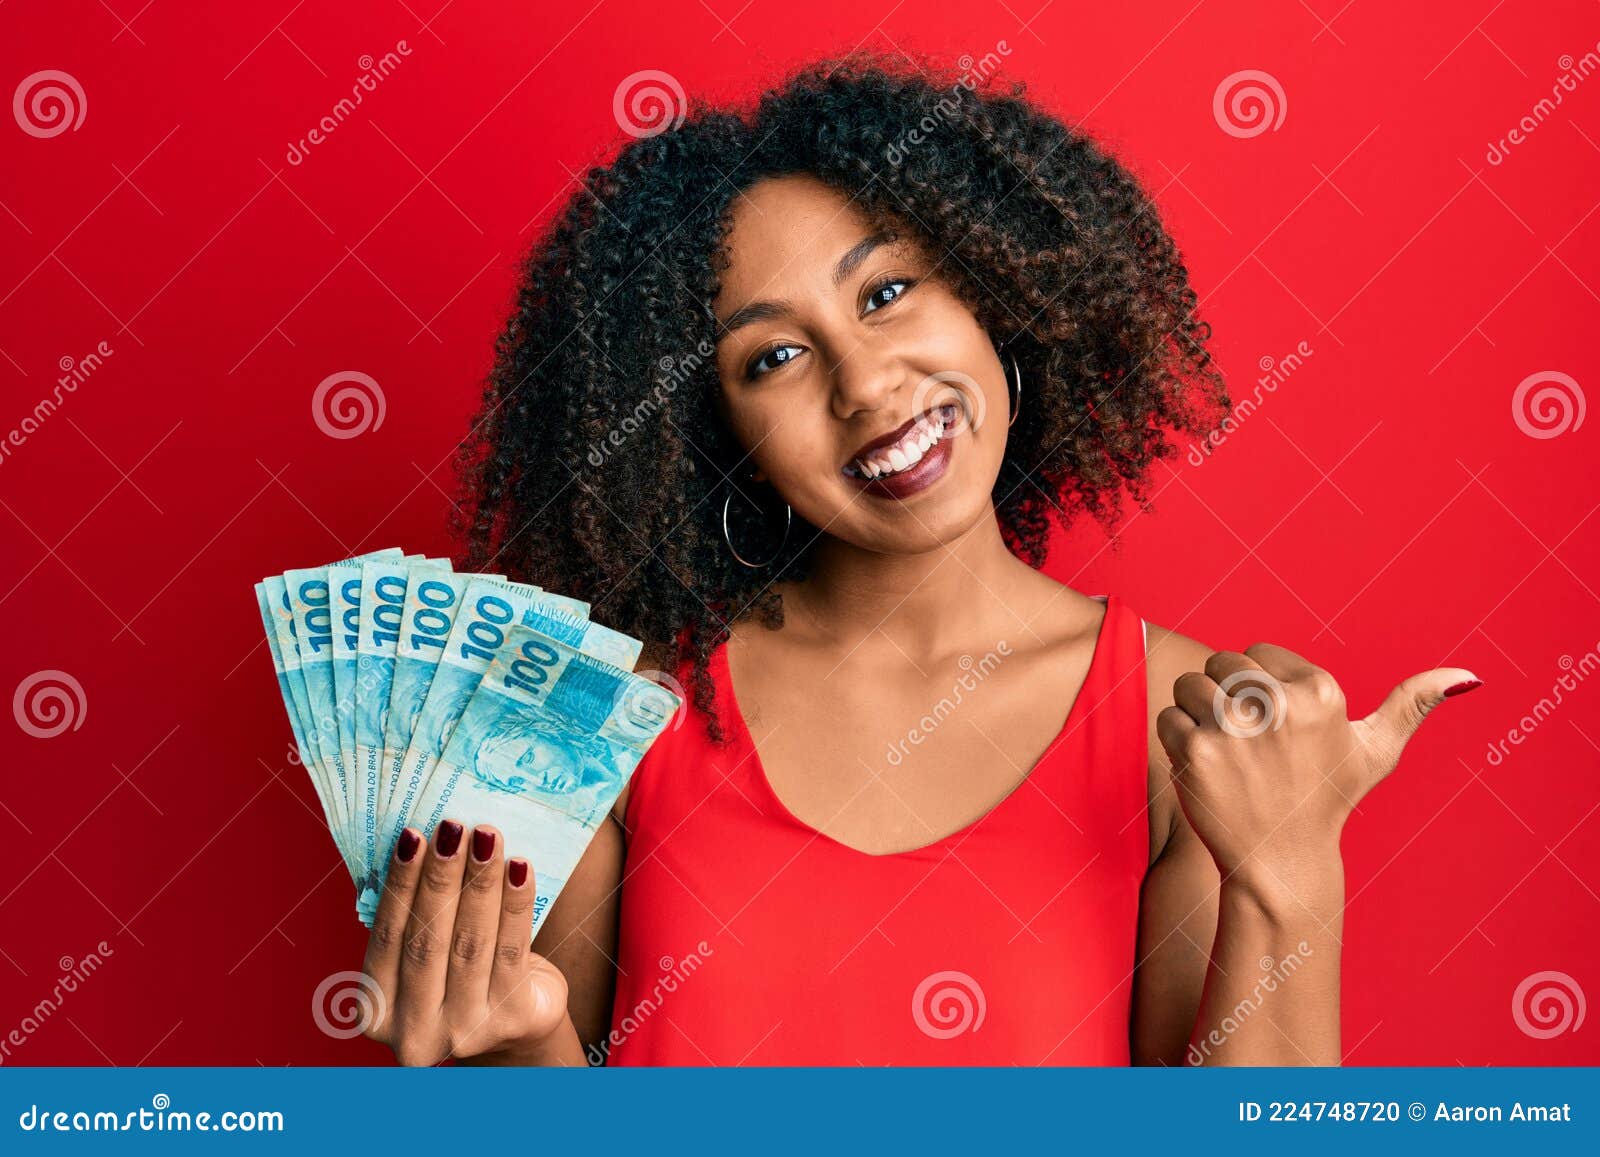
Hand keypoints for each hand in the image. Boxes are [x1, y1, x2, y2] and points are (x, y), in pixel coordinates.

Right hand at [360, 820, 569, 1065]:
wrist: (515, 1025)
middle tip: (451, 826)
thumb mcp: (423, 959)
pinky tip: (519, 867)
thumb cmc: (459, 976)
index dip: (400, 884)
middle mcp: (414, 1032)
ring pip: (471, 943)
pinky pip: (512, 950)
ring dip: (480, 882)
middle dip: (441, 877)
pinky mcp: (512, 1019)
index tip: (412, 835)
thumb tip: (424, 841)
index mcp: (376, 1012)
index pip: (386, 939)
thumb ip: (414, 918)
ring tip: (487, 836)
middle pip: (427, 940)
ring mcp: (465, 1031)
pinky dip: (516, 904)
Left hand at [1156, 642, 1478, 899]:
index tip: (1273, 726)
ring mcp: (1234, 727)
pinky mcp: (1197, 751)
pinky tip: (1207, 769)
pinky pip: (1168, 717)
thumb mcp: (1375, 751)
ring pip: (1188, 685)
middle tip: (1245, 741)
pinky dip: (1176, 741)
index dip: (1257, 686)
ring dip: (1196, 715)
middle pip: (1219, 661)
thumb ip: (1412, 705)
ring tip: (1226, 753)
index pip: (1256, 651)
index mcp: (1320, 691)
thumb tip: (1467, 675)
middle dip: (1223, 694)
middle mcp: (1278, 703)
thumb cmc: (1327, 801)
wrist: (1282, 863)